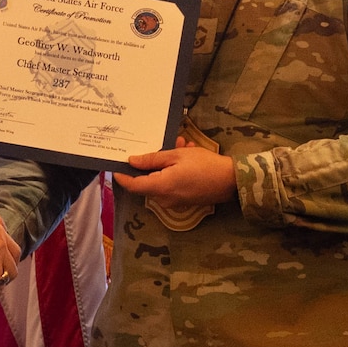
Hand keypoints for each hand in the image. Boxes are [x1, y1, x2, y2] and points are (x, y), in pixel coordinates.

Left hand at [115, 138, 236, 213]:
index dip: (122, 176)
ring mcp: (174, 202)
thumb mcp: (177, 156)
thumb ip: (152, 159)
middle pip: (146, 182)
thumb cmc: (205, 165)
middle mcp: (164, 199)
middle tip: (163, 144)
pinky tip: (187, 154)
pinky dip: (174, 172)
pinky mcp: (183, 201)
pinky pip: (171, 185)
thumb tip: (132, 161)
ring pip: (160, 181)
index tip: (116, 165)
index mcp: (160, 187)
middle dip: (151, 162)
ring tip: (182, 145)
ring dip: (166, 164)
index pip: (132, 186)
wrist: (231, 181)